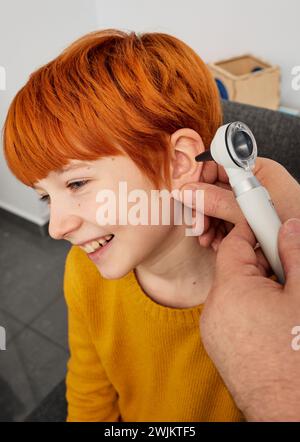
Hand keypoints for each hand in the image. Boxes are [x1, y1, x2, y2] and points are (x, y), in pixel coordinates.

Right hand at [180, 158, 299, 250]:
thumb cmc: (293, 224)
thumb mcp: (250, 212)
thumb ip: (218, 201)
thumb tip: (188, 192)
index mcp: (257, 171)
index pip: (219, 164)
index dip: (200, 177)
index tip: (187, 194)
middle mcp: (253, 186)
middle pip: (215, 189)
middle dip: (202, 208)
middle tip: (197, 224)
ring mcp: (250, 205)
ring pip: (217, 209)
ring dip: (207, 224)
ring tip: (206, 238)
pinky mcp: (249, 223)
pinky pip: (225, 224)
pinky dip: (216, 234)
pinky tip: (214, 244)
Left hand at [199, 218, 299, 421]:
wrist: (287, 411)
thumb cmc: (296, 358)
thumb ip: (294, 254)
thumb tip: (288, 229)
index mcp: (231, 290)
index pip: (235, 243)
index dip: (253, 229)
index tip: (268, 225)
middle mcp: (214, 309)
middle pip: (236, 268)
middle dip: (263, 263)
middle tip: (288, 272)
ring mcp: (214, 330)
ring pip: (236, 293)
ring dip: (259, 288)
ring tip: (285, 306)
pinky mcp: (220, 347)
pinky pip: (233, 314)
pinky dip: (251, 309)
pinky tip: (275, 324)